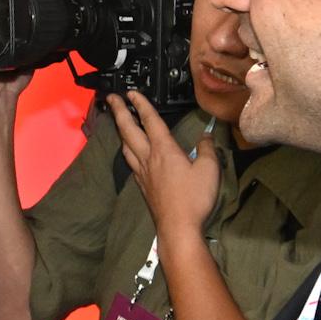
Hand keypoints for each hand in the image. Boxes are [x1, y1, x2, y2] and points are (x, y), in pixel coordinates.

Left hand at [108, 93, 220, 244]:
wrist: (178, 226)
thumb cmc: (194, 198)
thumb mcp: (209, 169)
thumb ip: (208, 149)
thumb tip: (206, 136)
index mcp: (164, 149)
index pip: (150, 120)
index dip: (140, 104)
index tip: (131, 92)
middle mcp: (148, 158)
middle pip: (129, 130)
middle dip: (119, 112)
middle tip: (111, 98)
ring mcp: (142, 172)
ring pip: (126, 145)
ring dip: (121, 130)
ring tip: (118, 122)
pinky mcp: (142, 185)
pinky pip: (130, 161)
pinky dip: (127, 149)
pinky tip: (129, 152)